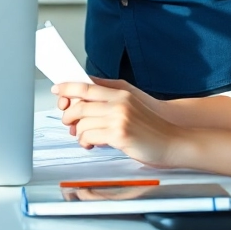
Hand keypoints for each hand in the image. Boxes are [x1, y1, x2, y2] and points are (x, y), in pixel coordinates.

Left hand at [53, 81, 182, 167]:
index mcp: (120, 93)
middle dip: (68, 115)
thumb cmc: (152, 126)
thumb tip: (86, 90)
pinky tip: (91, 144)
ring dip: (78, 132)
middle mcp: (118, 102)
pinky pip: (90, 136)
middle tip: (68, 122)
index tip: (56, 90)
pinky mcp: (119, 134)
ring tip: (84, 137)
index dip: (67, 87)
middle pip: (79, 104)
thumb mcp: (131, 103)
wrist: (173, 142)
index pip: (86, 85)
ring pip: (82, 122)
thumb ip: (110, 95)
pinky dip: (86, 141)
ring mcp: (119, 118)